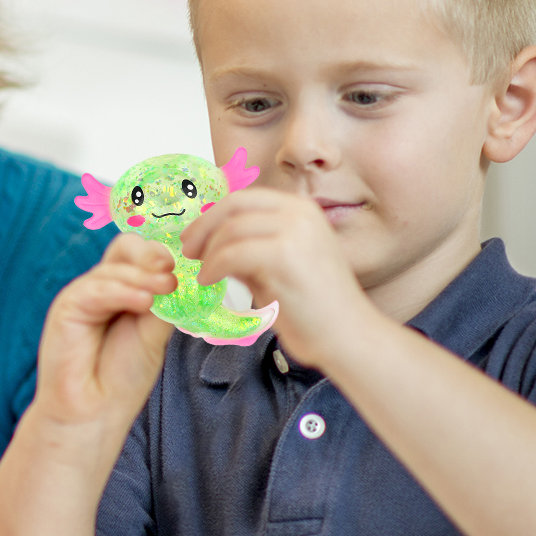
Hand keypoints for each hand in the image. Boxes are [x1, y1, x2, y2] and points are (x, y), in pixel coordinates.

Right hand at [28, 234, 174, 449]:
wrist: (94, 412)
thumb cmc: (123, 377)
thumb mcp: (154, 332)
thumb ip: (164, 300)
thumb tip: (181, 272)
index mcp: (123, 291)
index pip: (142, 254)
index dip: (164, 255)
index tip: (189, 269)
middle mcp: (102, 288)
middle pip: (126, 247)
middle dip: (154, 255)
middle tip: (175, 273)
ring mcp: (83, 295)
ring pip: (115, 266)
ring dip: (145, 277)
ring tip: (167, 292)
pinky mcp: (66, 307)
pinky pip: (96, 288)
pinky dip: (123, 291)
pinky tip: (143, 304)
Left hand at [181, 188, 372, 368]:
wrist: (348, 336)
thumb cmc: (311, 307)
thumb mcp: (275, 265)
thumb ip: (248, 246)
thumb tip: (207, 239)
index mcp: (302, 210)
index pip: (243, 199)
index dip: (211, 216)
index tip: (193, 238)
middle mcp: (301, 213)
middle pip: (233, 205)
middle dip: (203, 227)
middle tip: (187, 251)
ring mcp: (296, 231)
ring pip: (230, 229)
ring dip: (208, 253)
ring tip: (203, 274)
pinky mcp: (286, 255)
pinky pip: (232, 253)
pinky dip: (213, 267)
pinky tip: (210, 281)